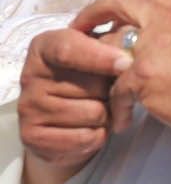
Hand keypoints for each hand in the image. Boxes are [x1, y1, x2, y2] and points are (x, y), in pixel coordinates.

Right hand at [18, 27, 125, 183]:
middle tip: (108, 91)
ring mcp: (28, 108)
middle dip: (112, 90)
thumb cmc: (86, 76)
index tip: (126, 63)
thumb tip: (130, 59)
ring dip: (108, 114)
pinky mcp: (32, 137)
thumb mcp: (95, 52)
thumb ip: (110, 46)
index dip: (100, 57)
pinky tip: (91, 127)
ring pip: (93, 113)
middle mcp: (30, 76)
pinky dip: (99, 135)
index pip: (68, 49)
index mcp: (44, 47)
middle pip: (91, 85)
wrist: (59, 117)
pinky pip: (85, 137)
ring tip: (100, 108)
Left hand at [71, 0, 170, 146]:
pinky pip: (115, 89)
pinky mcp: (142, 75)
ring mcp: (150, 47)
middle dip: (95, 22)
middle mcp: (165, 21)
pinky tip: (123, 122)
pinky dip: (117, 108)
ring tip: (102, 92)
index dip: (120, 6)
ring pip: (108, 48)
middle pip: (117, 9)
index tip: (108, 18)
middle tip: (82, 42)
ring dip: (101, 71)